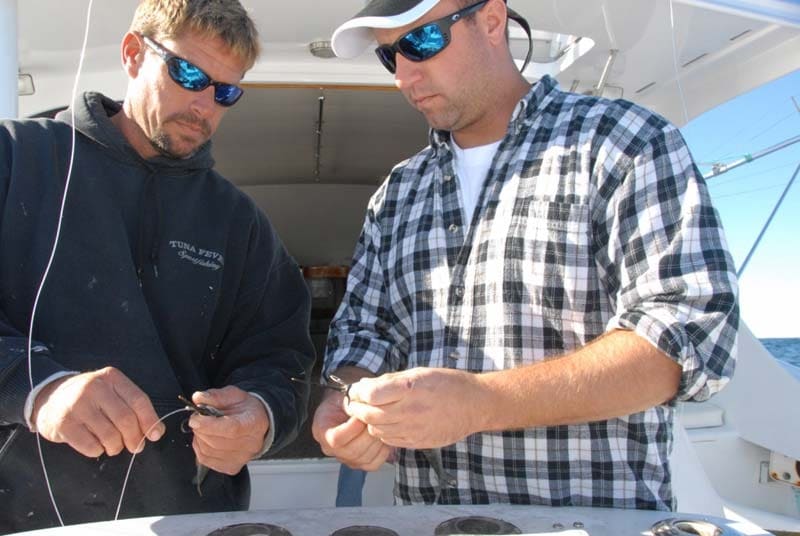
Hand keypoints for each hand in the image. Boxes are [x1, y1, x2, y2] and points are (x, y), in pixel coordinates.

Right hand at [32, 367, 164, 457]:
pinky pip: (90, 446)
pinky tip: (96, 445)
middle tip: (135, 446)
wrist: (50, 397)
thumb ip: (133, 407)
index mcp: (111, 377)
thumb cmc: (90, 398)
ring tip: (114, 446)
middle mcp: (94, 388)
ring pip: (109, 435)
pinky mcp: (64, 424)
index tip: (155, 435)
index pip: (138, 400)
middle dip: (135, 438)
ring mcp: (77, 405)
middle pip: (125, 419)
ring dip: (116, 447)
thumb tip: (156, 431)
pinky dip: (98, 451)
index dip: (150, 420)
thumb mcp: (111, 392)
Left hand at [187, 386, 267, 475]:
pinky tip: (204, 439)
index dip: (209, 425)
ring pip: (209, 452)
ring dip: (198, 438)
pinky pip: (206, 460)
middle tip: (197, 419)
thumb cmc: (245, 409)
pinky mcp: (232, 467)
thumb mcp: (233, 395)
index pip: (231, 429)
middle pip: (217, 442)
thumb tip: (198, 398)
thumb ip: (215, 396)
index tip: (195, 419)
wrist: (256, 423)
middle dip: (200, 430)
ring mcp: (242, 458)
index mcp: (254, 423)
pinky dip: (199, 448)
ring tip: (201, 428)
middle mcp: (251, 444)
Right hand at [311, 390, 391, 470]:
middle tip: (377, 420)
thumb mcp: (341, 397)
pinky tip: (383, 437)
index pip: (336, 439)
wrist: (344, 408)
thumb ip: (349, 402)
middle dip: (368, 434)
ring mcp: (345, 458)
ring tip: (381, 427)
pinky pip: (373, 464)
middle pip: (352, 451)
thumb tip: (363, 405)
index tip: (362, 416)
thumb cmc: (342, 402)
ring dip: (377, 441)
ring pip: (364, 458)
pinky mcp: (359, 463)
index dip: (353, 428)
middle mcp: (330, 449)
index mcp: (322, 431)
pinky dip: (382, 451)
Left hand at [345, 368, 480, 448]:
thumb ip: (390, 381)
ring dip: (369, 420)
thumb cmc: (448, 384)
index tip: (356, 390)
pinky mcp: (417, 442)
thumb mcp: (419, 373)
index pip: (370, 394)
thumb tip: (364, 386)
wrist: (474, 405)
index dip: (358, 392)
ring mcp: (414, 429)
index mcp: (410, 388)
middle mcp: (410, 410)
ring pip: (377, 429)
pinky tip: (387, 422)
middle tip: (355, 402)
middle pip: (369, 414)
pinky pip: (389, 440)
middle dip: (357, 407)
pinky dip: (382, 431)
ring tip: (371, 411)